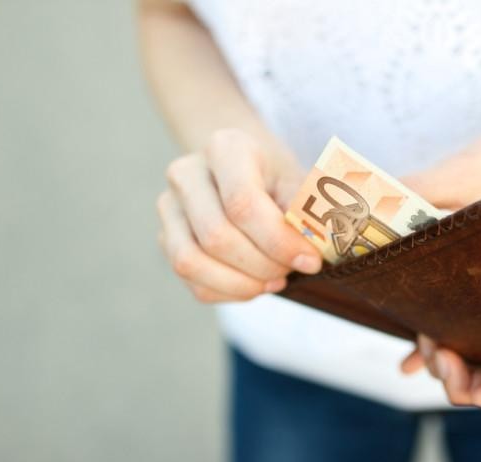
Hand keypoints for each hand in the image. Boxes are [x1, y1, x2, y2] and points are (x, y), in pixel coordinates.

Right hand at [156, 128, 321, 302]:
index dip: (278, 241)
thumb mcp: (301, 182)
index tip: (310, 260)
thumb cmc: (278, 178)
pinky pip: (192, 282)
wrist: (245, 170)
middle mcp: (186, 174)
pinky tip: (255, 284)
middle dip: (262, 265)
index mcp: (225, 148)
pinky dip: (229, 293)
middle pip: (216, 237)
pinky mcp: (166, 240)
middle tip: (291, 269)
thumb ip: (308, 211)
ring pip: (192, 263)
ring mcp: (169, 208)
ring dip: (241, 284)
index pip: (242, 204)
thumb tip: (314, 245)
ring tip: (274, 280)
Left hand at [398, 107, 480, 408]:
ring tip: (423, 350)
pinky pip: (469, 331)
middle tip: (432, 356)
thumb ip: (410, 205)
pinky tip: (410, 361)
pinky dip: (441, 348)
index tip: (451, 374)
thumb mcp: (459, 183)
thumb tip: (352, 222)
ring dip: (449, 364)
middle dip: (461, 381)